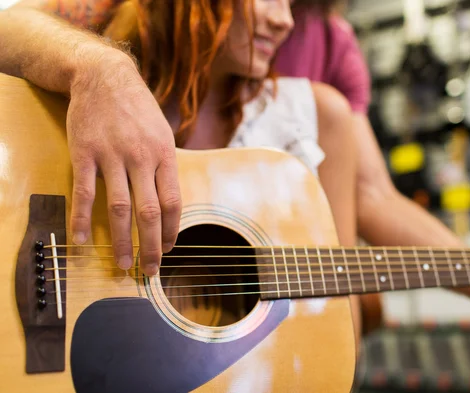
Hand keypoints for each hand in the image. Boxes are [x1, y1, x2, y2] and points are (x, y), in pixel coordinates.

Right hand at [68, 53, 180, 275]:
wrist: (105, 77)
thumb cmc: (138, 110)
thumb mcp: (163, 133)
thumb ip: (166, 166)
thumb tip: (171, 201)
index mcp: (164, 155)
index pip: (173, 202)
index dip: (172, 230)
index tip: (170, 249)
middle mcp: (141, 158)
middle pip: (150, 212)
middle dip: (152, 246)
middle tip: (150, 270)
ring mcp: (112, 156)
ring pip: (119, 208)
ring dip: (121, 241)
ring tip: (122, 264)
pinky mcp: (85, 153)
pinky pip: (85, 192)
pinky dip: (83, 218)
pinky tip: (81, 239)